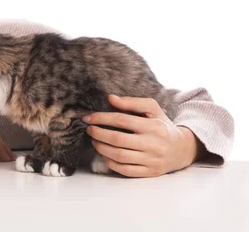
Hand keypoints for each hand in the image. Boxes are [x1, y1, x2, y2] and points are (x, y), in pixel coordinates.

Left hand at [83, 95, 200, 177]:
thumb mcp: (153, 109)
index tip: (88, 118)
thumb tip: (110, 98)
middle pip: (118, 139)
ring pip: (119, 156)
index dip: (101, 118)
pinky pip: (125, 170)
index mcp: (153, 126)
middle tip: (89, 130)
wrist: (182, 149)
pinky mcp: (150, 172)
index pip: (121, 120)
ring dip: (101, 148)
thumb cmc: (162, 126)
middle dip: (98, 134)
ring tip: (94, 141)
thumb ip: (132, 102)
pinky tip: (105, 154)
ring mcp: (152, 160)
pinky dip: (111, 162)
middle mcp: (153, 144)